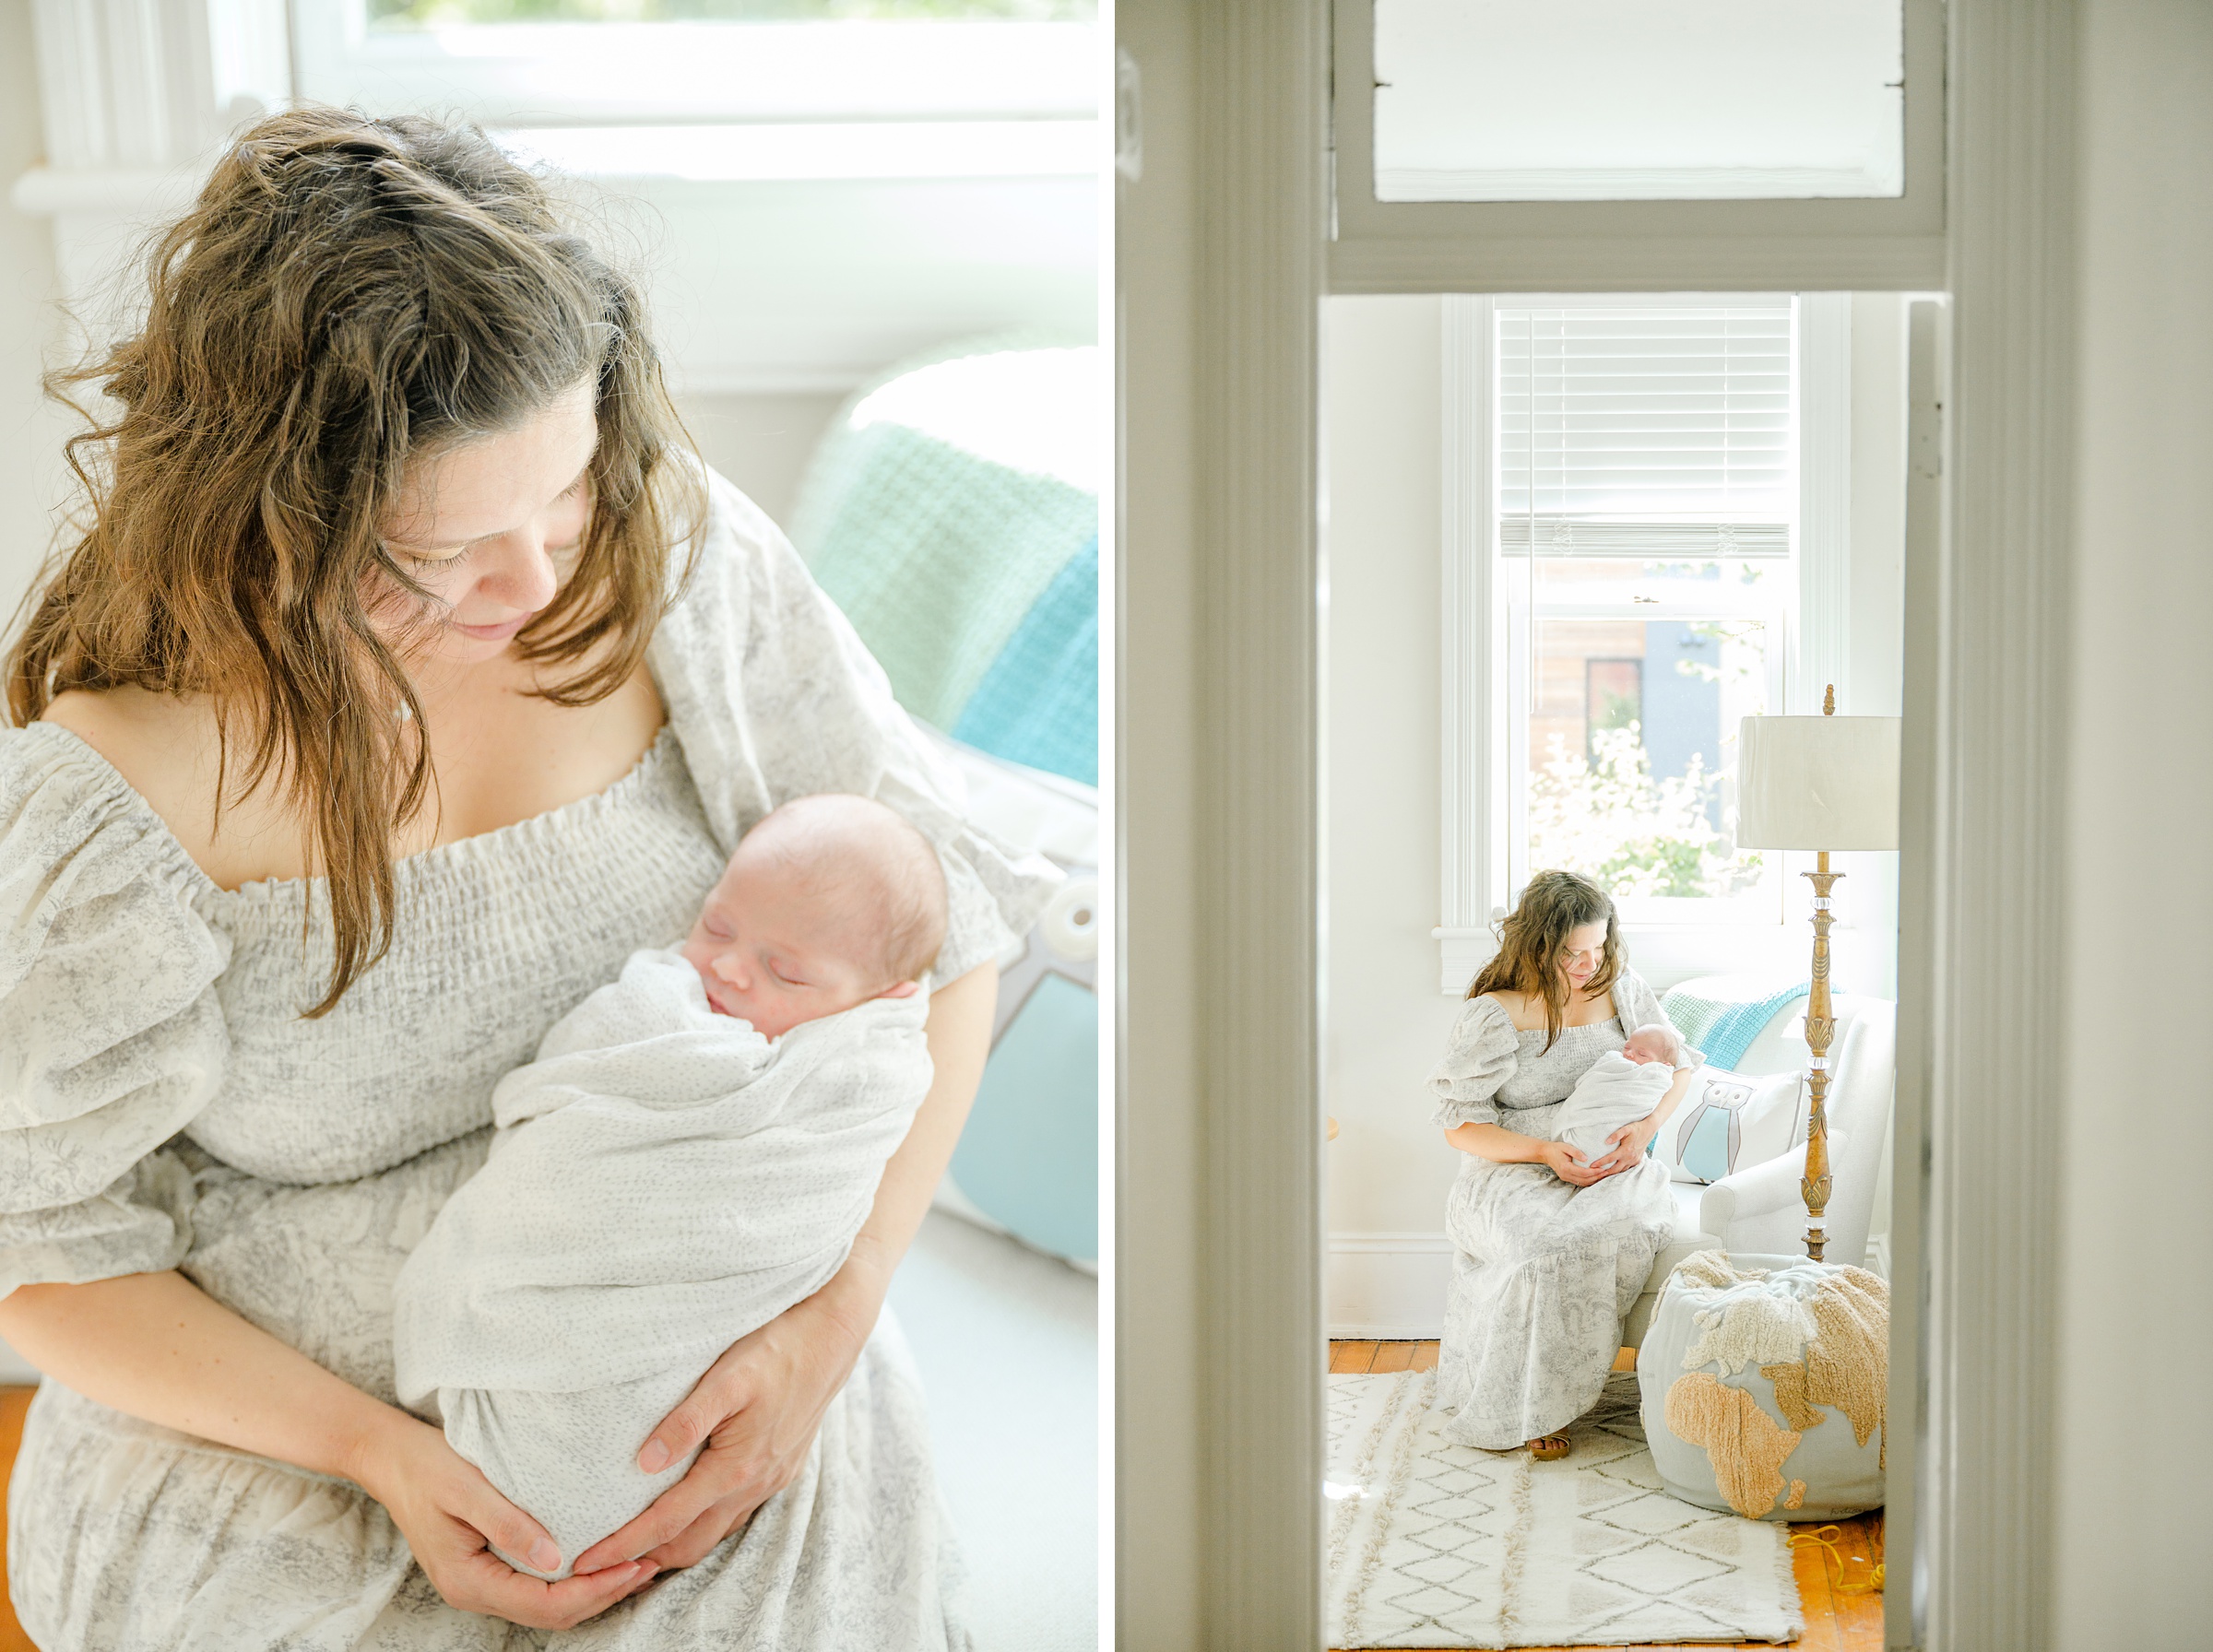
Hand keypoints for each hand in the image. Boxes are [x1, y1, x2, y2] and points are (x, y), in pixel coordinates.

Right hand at [350, 1410, 658, 1628]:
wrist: (391, 1457)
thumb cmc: (428, 1467)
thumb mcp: (467, 1489)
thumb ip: (509, 1524)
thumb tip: (555, 1559)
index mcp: (469, 1581)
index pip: (544, 1603)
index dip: (594, 1590)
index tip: (634, 1564)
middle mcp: (476, 1590)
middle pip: (552, 1612)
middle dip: (603, 1594)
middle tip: (650, 1564)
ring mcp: (483, 1581)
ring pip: (548, 1605)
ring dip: (594, 1590)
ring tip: (638, 1564)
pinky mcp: (490, 1566)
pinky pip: (539, 1586)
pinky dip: (575, 1578)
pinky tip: (603, 1555)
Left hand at [571, 1281, 873, 1574]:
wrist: (832, 1336)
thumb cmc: (776, 1347)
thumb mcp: (726, 1376)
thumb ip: (686, 1421)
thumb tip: (645, 1462)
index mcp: (736, 1467)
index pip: (667, 1522)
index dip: (622, 1545)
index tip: (583, 1562)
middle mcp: (754, 1483)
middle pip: (690, 1543)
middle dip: (644, 1559)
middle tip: (599, 1563)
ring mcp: (771, 1480)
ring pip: (714, 1534)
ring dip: (674, 1546)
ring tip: (635, 1545)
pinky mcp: (781, 1470)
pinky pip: (735, 1515)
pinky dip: (703, 1525)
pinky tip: (688, 1512)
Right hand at [1536, 1139, 1605, 1186]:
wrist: (1545, 1153)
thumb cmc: (1556, 1148)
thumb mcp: (1565, 1146)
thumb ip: (1576, 1152)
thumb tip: (1587, 1158)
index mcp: (1565, 1167)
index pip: (1583, 1172)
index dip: (1594, 1172)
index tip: (1603, 1168)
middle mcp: (1565, 1175)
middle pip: (1584, 1180)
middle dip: (1596, 1177)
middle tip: (1606, 1172)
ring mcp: (1566, 1178)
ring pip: (1583, 1183)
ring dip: (1593, 1180)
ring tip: (1603, 1176)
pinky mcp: (1567, 1178)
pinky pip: (1580, 1182)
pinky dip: (1588, 1181)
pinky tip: (1595, 1177)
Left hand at [1586, 1117, 1656, 1177]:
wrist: (1648, 1130)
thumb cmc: (1636, 1128)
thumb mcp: (1626, 1129)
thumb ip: (1616, 1135)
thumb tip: (1606, 1142)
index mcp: (1626, 1150)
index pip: (1610, 1159)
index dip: (1600, 1163)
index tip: (1592, 1165)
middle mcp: (1630, 1157)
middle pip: (1615, 1169)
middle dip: (1605, 1172)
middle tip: (1595, 1174)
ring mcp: (1634, 1160)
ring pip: (1621, 1170)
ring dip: (1612, 1173)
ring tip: (1601, 1174)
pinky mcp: (1637, 1161)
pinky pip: (1627, 1169)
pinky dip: (1620, 1171)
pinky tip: (1613, 1171)